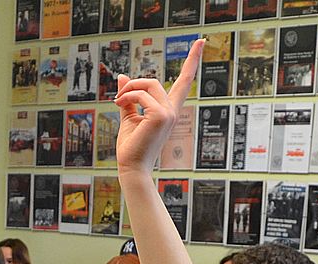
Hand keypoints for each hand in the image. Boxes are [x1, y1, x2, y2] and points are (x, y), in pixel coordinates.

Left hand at [113, 38, 203, 176]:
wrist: (131, 167)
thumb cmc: (131, 146)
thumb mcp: (129, 116)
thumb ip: (128, 97)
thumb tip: (122, 77)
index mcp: (169, 110)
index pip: (184, 81)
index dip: (192, 61)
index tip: (200, 42)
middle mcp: (172, 110)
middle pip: (154, 81)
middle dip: (133, 84)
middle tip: (117, 97)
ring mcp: (169, 113)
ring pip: (148, 84)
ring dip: (128, 89)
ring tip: (116, 101)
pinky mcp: (160, 116)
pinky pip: (141, 94)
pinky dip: (127, 96)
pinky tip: (118, 104)